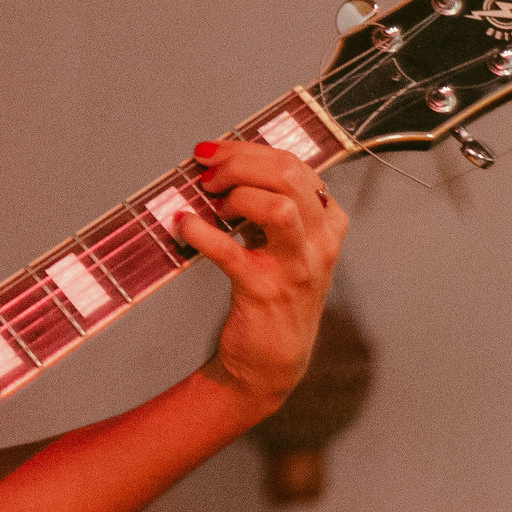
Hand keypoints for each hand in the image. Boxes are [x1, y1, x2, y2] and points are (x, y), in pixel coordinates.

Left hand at [176, 139, 349, 417]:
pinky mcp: (264, 292)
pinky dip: (201, 232)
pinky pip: (231, 251)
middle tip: (208, 173)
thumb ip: (268, 204)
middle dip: (241, 163)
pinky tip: (183, 225)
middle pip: (289, 177)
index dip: (250, 151)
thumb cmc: (274, 292)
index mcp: (327, 224)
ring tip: (210, 201)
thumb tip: (223, 165)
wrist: (271, 360)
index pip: (296, 166)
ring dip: (237, 194)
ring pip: (278, 207)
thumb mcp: (286, 244)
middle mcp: (319, 243)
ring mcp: (295, 268)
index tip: (215, 152)